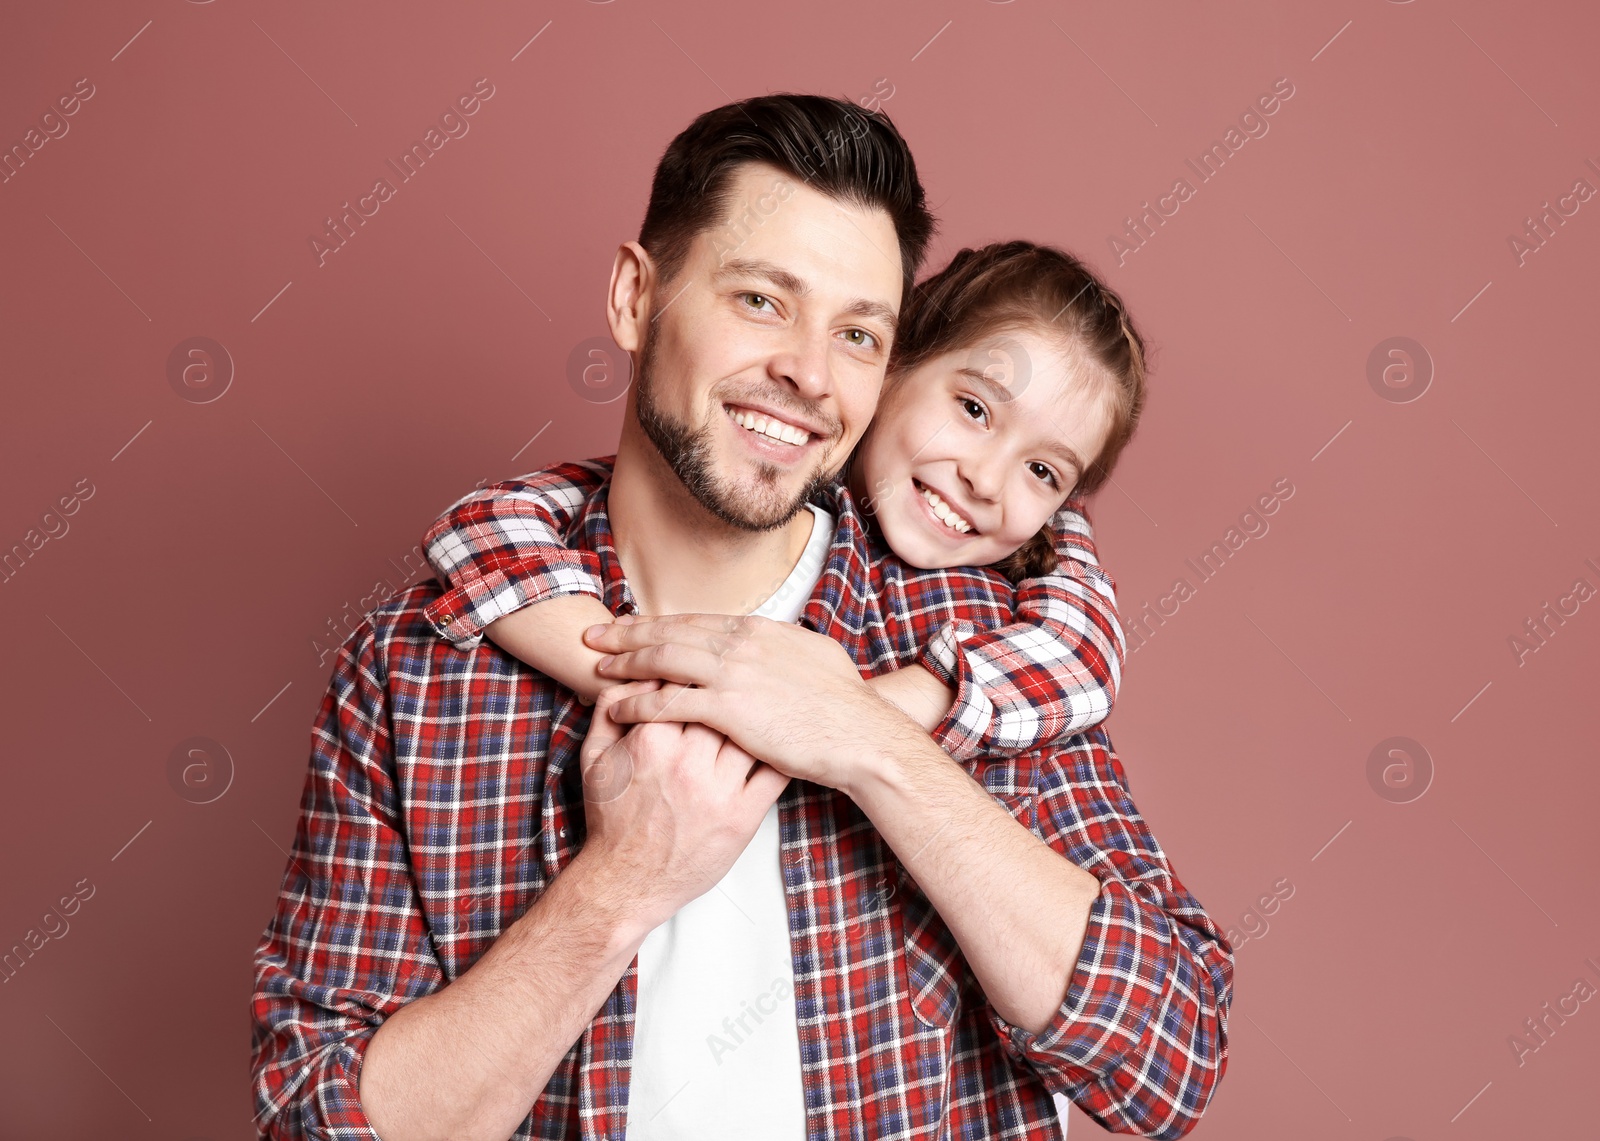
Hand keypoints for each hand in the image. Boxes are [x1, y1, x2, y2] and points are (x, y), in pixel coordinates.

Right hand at [578, 680, 790, 929]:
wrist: (626, 880)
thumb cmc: (611, 819)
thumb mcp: (594, 758)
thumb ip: (608, 711)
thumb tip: (628, 676)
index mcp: (651, 739)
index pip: (684, 684)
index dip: (696, 674)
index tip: (704, 673)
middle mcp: (687, 761)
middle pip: (722, 702)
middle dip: (728, 691)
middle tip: (740, 684)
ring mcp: (718, 789)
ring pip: (750, 732)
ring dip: (757, 718)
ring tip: (762, 709)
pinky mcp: (742, 816)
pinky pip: (774, 774)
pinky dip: (781, 754)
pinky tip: (782, 742)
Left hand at [583, 614, 902, 790]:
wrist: (860, 735)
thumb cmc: (844, 705)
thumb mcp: (814, 657)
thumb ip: (783, 647)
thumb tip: (777, 638)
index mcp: (757, 630)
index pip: (693, 621)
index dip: (656, 622)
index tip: (631, 625)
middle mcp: (739, 643)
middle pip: (668, 633)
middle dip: (626, 634)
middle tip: (595, 637)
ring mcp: (732, 674)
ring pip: (662, 661)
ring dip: (624, 665)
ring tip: (598, 670)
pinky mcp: (727, 709)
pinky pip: (668, 702)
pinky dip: (636, 704)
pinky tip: (616, 709)